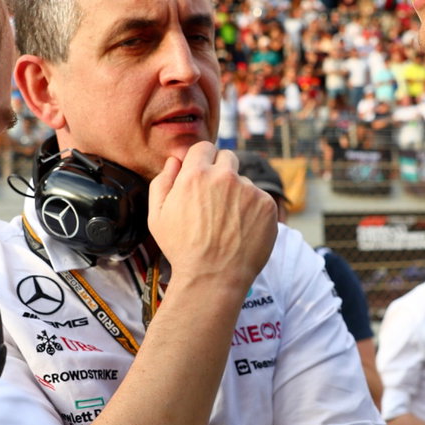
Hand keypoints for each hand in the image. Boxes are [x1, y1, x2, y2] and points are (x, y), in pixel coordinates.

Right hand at [148, 142, 275, 291]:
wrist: (213, 278)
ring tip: (228, 222)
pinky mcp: (267, 205)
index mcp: (195, 174)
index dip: (202, 160)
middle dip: (221, 171)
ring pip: (244, 181)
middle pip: (227, 157)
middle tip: (216, 198)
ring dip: (237, 193)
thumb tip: (175, 161)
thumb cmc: (182, 249)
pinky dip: (253, 210)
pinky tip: (242, 229)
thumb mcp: (157, 216)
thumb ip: (162, 182)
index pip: (204, 147)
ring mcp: (249, 190)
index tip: (202, 174)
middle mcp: (224, 176)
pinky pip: (259, 198)